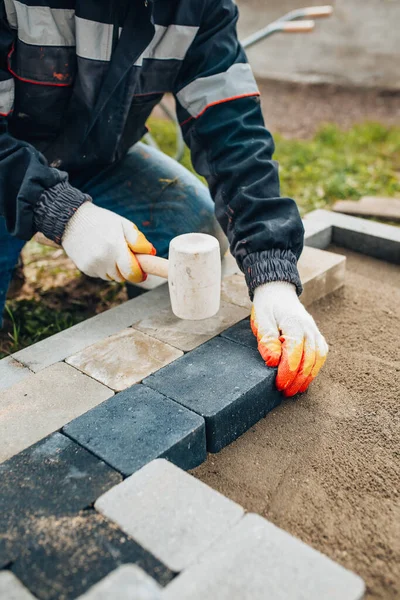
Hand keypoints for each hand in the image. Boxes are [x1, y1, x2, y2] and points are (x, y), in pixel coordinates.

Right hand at [62, 202, 154, 282]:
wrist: (71, 219)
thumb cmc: (101, 220)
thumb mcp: (122, 224)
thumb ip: (137, 239)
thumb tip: (151, 252)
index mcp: (115, 247)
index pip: (132, 272)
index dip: (140, 274)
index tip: (143, 272)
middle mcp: (103, 259)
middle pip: (123, 277)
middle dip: (127, 270)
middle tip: (125, 257)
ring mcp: (92, 265)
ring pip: (112, 277)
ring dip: (115, 269)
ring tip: (110, 252)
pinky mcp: (84, 268)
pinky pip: (100, 275)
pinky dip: (103, 268)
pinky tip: (99, 254)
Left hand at [251, 281, 327, 396]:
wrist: (278, 291)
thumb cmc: (268, 307)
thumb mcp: (261, 321)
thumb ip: (267, 340)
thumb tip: (272, 361)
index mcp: (294, 325)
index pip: (294, 355)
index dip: (286, 373)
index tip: (278, 385)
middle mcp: (309, 329)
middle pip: (308, 361)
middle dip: (297, 380)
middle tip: (286, 393)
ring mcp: (315, 332)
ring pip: (318, 359)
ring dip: (308, 377)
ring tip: (297, 390)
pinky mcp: (316, 335)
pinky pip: (321, 353)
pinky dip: (316, 367)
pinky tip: (306, 377)